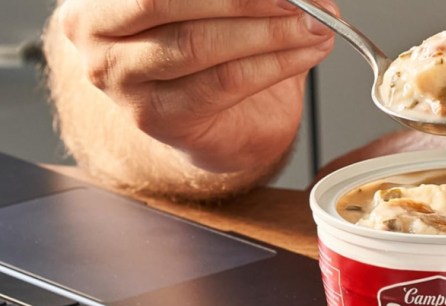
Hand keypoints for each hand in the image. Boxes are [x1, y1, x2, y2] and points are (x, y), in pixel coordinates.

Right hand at [56, 0, 337, 172]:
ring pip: (199, 44)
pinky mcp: (155, 116)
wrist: (210, 121)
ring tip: (315, 26)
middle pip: (175, 2)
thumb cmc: (210, 48)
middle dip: (250, 0)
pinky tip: (307, 52)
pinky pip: (223, 82)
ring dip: (270, 32)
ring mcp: (119, 78)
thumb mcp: (222, 6)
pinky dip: (275, 63)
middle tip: (305, 2)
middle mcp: (96, 30)